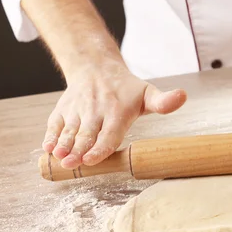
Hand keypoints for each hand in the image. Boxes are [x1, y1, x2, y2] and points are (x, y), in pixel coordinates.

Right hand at [43, 63, 186, 168]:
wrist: (95, 67)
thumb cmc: (125, 88)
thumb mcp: (148, 93)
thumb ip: (163, 101)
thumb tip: (183, 96)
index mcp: (117, 111)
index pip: (109, 134)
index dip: (100, 147)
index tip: (92, 159)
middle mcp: (95, 111)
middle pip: (86, 135)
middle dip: (79, 150)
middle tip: (72, 164)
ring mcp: (77, 111)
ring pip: (69, 131)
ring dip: (63, 145)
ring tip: (59, 158)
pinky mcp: (63, 111)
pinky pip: (55, 125)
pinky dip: (51, 136)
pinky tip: (48, 149)